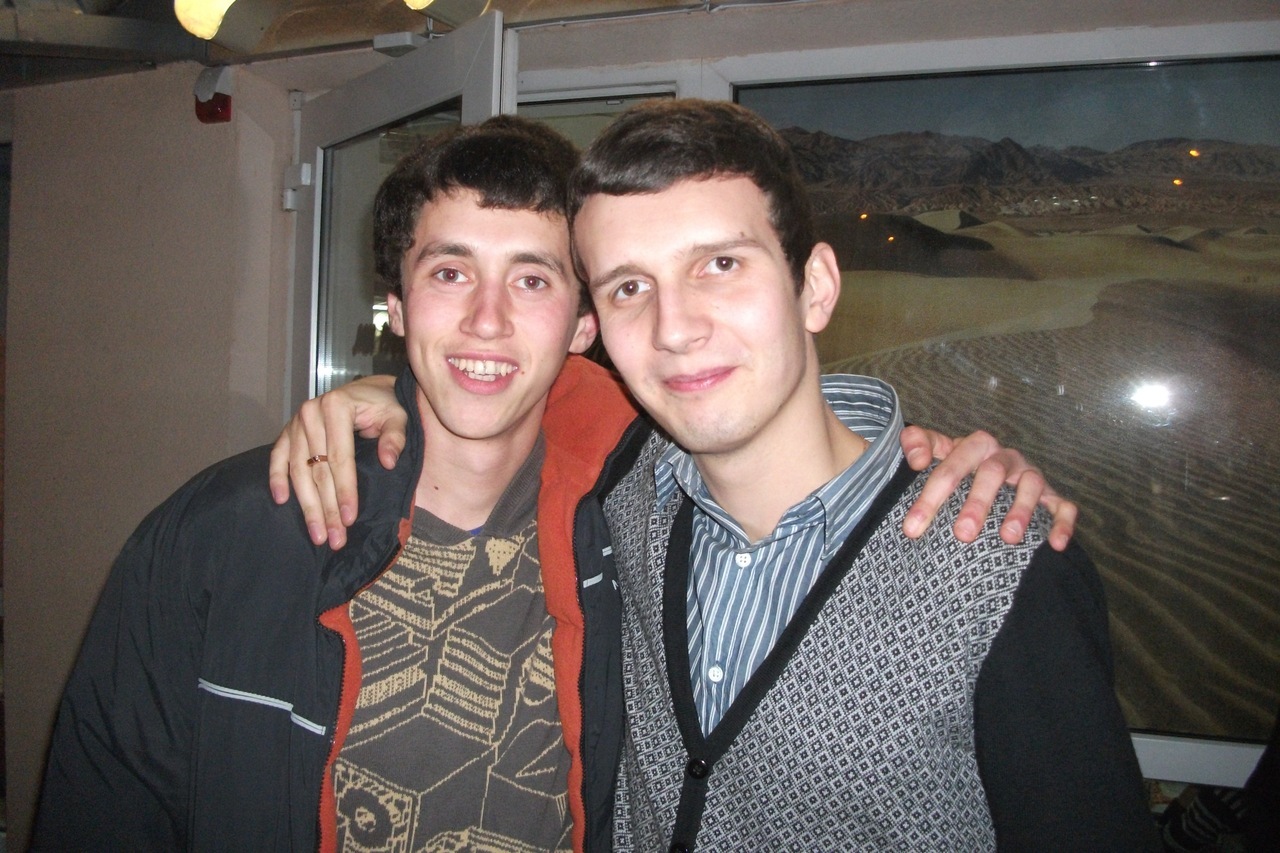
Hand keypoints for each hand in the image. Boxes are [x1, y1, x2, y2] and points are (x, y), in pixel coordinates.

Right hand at [268, 375, 406, 548]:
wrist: (368, 390)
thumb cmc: (386, 406)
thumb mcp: (399, 416)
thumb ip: (395, 437)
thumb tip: (388, 462)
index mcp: (337, 407)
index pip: (340, 458)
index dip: (344, 491)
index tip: (349, 520)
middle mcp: (311, 413)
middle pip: (317, 470)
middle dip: (325, 508)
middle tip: (333, 539)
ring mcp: (296, 422)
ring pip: (298, 470)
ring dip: (306, 505)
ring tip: (317, 534)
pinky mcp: (288, 430)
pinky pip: (277, 456)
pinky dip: (277, 478)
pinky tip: (281, 501)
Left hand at [899, 426, 1076, 551]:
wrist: (992, 471)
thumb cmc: (958, 467)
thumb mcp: (936, 451)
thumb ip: (917, 443)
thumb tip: (916, 459)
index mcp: (974, 446)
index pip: (951, 466)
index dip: (931, 496)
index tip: (912, 528)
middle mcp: (1004, 457)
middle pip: (992, 472)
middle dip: (977, 503)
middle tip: (962, 534)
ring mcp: (1030, 475)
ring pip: (1031, 485)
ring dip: (1021, 511)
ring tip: (1007, 538)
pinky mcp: (1053, 496)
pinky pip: (1063, 506)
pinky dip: (1061, 523)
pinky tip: (1055, 544)